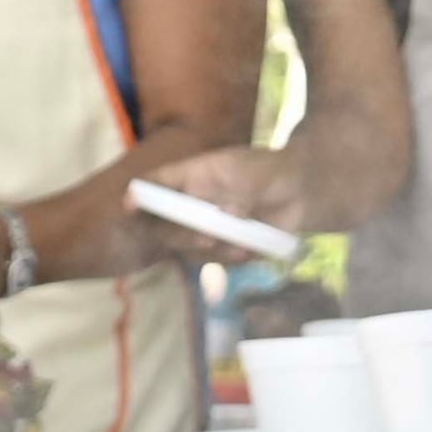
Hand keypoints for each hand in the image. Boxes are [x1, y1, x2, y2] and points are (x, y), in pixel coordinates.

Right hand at [119, 143, 318, 261]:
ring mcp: (209, 224)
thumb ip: (242, 192)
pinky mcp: (225, 244)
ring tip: (240, 248)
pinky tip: (251, 253)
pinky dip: (231, 259)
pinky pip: (216, 259)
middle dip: (183, 233)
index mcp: (196, 175)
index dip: (142, 193)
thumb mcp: (257, 173)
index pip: (161, 181)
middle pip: (170, 221)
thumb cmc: (272, 171)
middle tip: (206, 237)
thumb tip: (229, 213)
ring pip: (192, 246)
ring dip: (212, 251)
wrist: (302, 192)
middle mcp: (196, 201)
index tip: (129, 206)